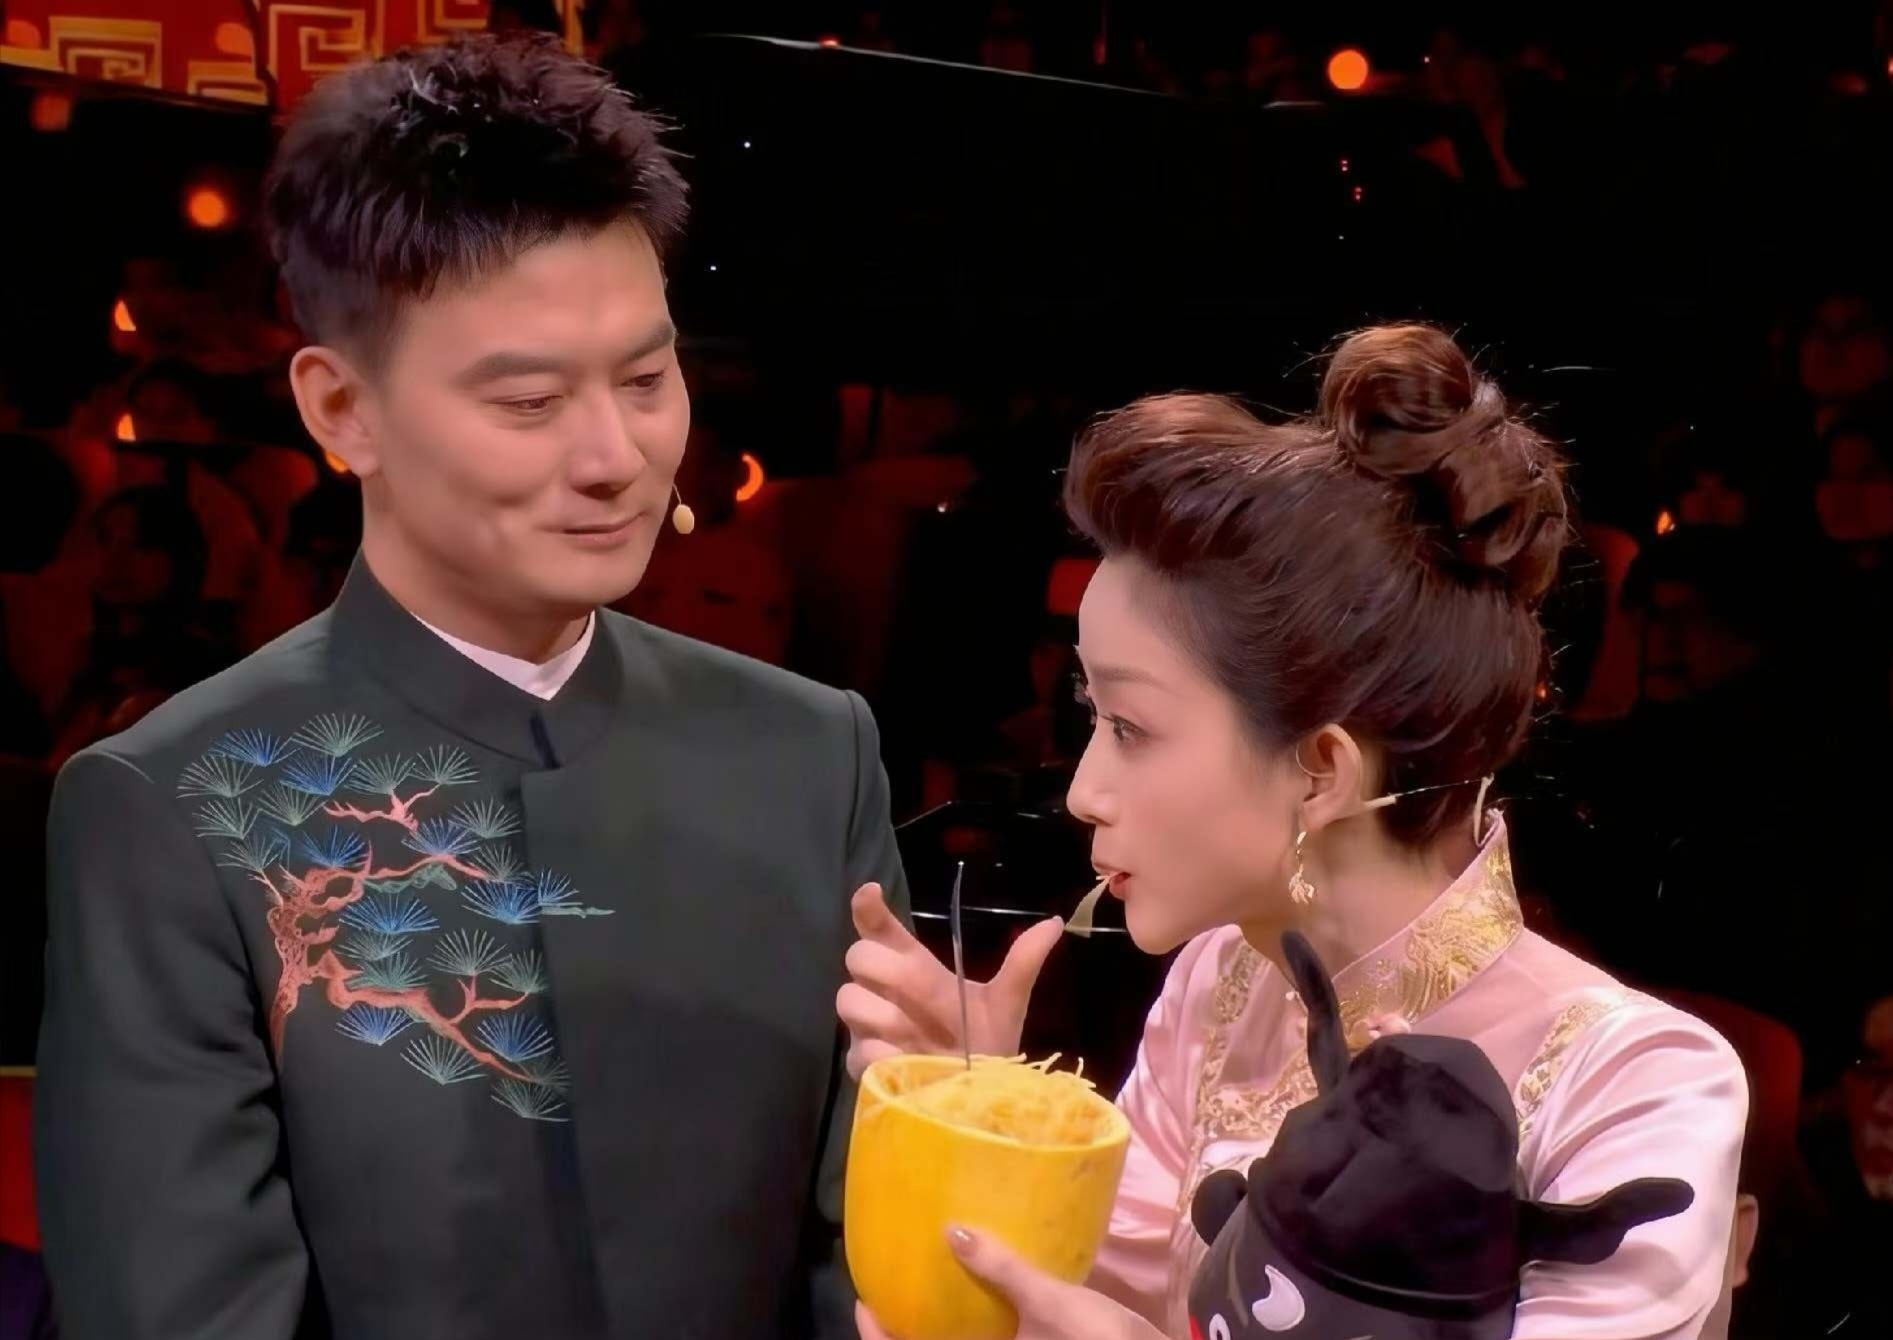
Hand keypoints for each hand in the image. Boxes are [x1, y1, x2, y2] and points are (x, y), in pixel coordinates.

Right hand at [838, 883, 1062, 1079]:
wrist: (981, 1098)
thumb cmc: (986, 1043)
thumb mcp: (1006, 1002)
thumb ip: (1022, 963)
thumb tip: (1054, 923)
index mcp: (915, 968)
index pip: (880, 930)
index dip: (868, 910)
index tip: (871, 892)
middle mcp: (886, 992)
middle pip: (858, 956)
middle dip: (883, 967)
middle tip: (914, 983)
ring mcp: (870, 1027)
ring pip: (849, 998)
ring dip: (882, 1013)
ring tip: (915, 1034)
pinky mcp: (863, 1063)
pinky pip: (856, 1048)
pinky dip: (879, 1051)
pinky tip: (904, 1060)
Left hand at [854, 1226, 1165, 1339]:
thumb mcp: (1054, 1303)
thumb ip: (1003, 1269)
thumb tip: (953, 1231)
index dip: (879, 1337)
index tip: (864, 1301)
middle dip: (909, 1331)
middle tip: (893, 1290)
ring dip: (940, 1330)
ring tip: (932, 1289)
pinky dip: (972, 1329)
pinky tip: (979, 1303)